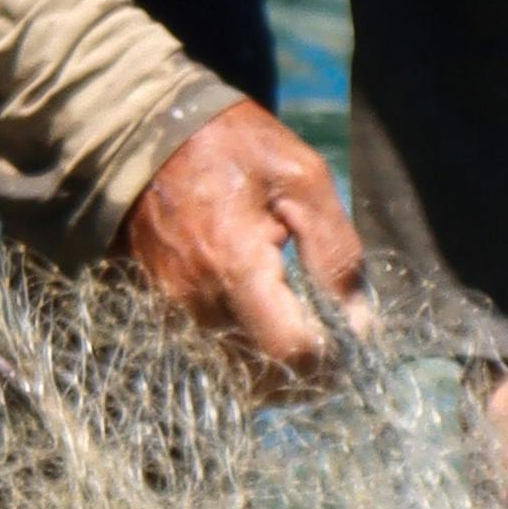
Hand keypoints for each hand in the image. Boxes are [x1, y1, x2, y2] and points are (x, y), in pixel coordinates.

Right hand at [117, 98, 368, 386]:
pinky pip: (214, 353)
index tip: (352, 338)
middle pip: (263, 381)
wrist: (148, 127)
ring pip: (237, 375)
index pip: (291, 353)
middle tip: (336, 341)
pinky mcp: (164, 306)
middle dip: (308, 375)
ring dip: (278, 369)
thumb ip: (336, 253)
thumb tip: (359, 323)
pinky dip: (249, 352)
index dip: (332, 359)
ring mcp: (174, 308)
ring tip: (307, 329)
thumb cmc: (233, 144)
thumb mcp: (303, 179)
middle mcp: (198, 300)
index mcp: (235, 266)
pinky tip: (271, 317)